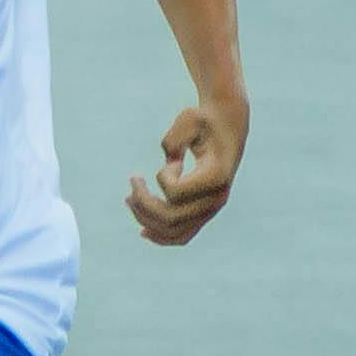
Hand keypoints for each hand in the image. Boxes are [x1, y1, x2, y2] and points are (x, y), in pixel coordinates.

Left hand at [125, 95, 247, 246]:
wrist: (226, 128)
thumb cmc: (204, 121)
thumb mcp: (189, 118)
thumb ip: (175, 138)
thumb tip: (170, 160)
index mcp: (216, 176)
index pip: (175, 193)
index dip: (163, 177)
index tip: (171, 161)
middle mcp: (217, 198)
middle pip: (171, 218)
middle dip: (143, 202)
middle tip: (133, 180)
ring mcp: (212, 209)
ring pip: (173, 231)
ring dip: (146, 219)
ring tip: (129, 200)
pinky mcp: (205, 213)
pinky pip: (182, 236)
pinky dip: (162, 236)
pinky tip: (143, 232)